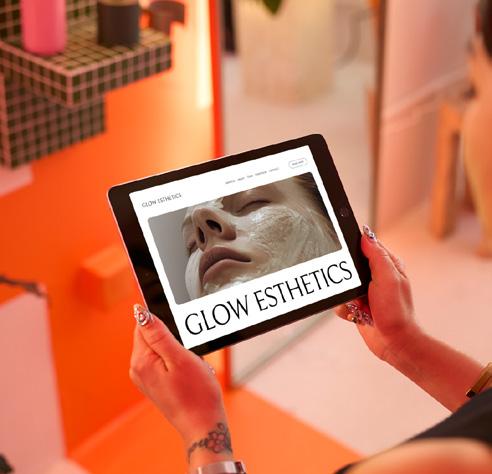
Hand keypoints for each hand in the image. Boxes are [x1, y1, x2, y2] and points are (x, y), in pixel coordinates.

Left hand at [129, 305, 232, 468]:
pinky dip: (176, 358)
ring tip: (190, 362)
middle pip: (150, 335)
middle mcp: (138, 369)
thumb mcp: (180, 358)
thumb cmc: (196, 394)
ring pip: (159, 347)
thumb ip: (158, 334)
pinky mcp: (154, 382)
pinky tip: (188, 370)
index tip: (180, 331)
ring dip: (175, 347)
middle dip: (171, 335)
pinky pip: (163, 359)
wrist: (203, 424)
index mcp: (141, 361)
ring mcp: (145, 377)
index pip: (143, 324)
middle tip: (188, 351)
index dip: (162, 320)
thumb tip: (141, 312)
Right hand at [335, 226, 420, 362]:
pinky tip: (356, 314)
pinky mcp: (358, 306)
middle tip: (355, 286)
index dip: (355, 246)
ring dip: (346, 296)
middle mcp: (376, 277)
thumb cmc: (397, 312)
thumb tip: (366, 234)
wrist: (394, 343)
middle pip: (350, 266)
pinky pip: (340, 302)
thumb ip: (377, 255)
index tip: (346, 252)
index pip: (367, 245)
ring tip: (359, 304)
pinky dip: (345, 309)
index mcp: (388, 265)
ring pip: (342, 285)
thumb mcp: (388, 278)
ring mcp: (366, 292)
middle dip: (347, 277)